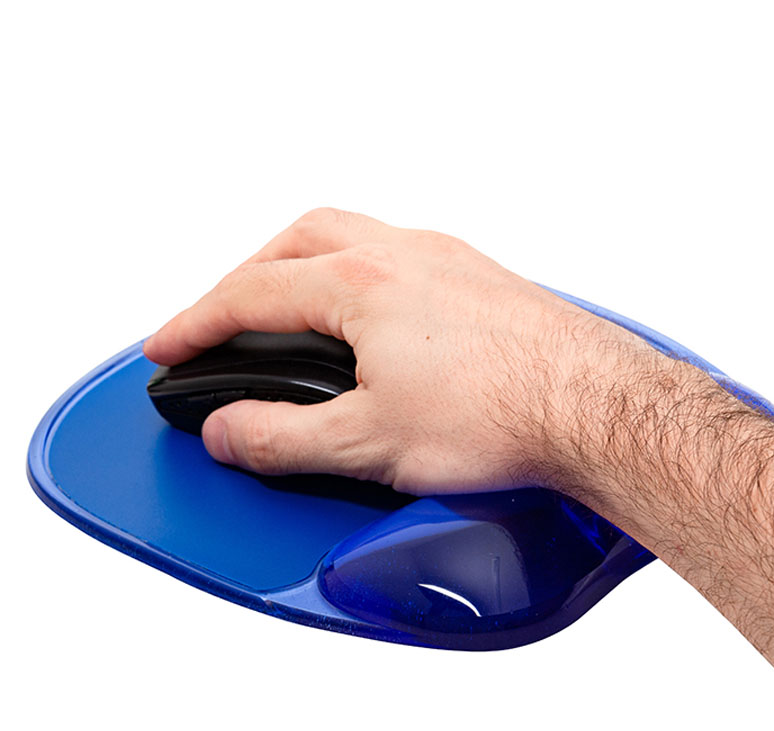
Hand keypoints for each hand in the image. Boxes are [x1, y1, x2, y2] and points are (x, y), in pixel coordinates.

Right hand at [143, 207, 656, 494]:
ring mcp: (448, 259)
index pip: (249, 295)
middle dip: (244, 278)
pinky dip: (356, 275)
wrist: (598, 410)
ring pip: (348, 237)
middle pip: (295, 242)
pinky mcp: (480, 279)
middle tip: (220, 319)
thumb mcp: (369, 444)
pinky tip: (366, 314)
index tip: (168, 347)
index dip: (195, 324)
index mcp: (363, 284)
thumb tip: (229, 432)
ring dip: (300, 265)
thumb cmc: (506, 415)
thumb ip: (282, 439)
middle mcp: (404, 254)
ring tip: (283, 308)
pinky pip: (396, 255)